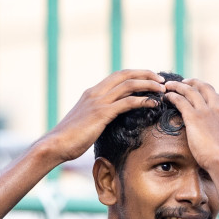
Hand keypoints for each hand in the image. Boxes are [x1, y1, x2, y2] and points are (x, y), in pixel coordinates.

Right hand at [40, 70, 166, 162]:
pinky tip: (153, 103)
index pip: (117, 76)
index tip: (149, 78)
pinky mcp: (101, 113)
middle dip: (145, 74)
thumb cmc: (69, 139)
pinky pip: (127, 102)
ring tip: (162, 88)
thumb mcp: (86, 123)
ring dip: (148, 85)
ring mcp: (98, 101)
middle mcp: (95, 92)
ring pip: (129, 85)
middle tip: (161, 78)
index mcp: (92, 93)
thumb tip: (109, 122)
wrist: (55, 144)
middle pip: (125, 74)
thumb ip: (98, 117)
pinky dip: (142, 100)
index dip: (135, 74)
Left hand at [162, 79, 218, 174]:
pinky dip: (173, 95)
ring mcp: (206, 111)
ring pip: (190, 90)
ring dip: (179, 85)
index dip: (208, 93)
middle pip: (205, 88)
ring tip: (169, 85)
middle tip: (184, 82)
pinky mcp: (194, 117)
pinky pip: (181, 100)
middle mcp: (218, 108)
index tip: (201, 93)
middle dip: (193, 82)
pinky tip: (167, 96)